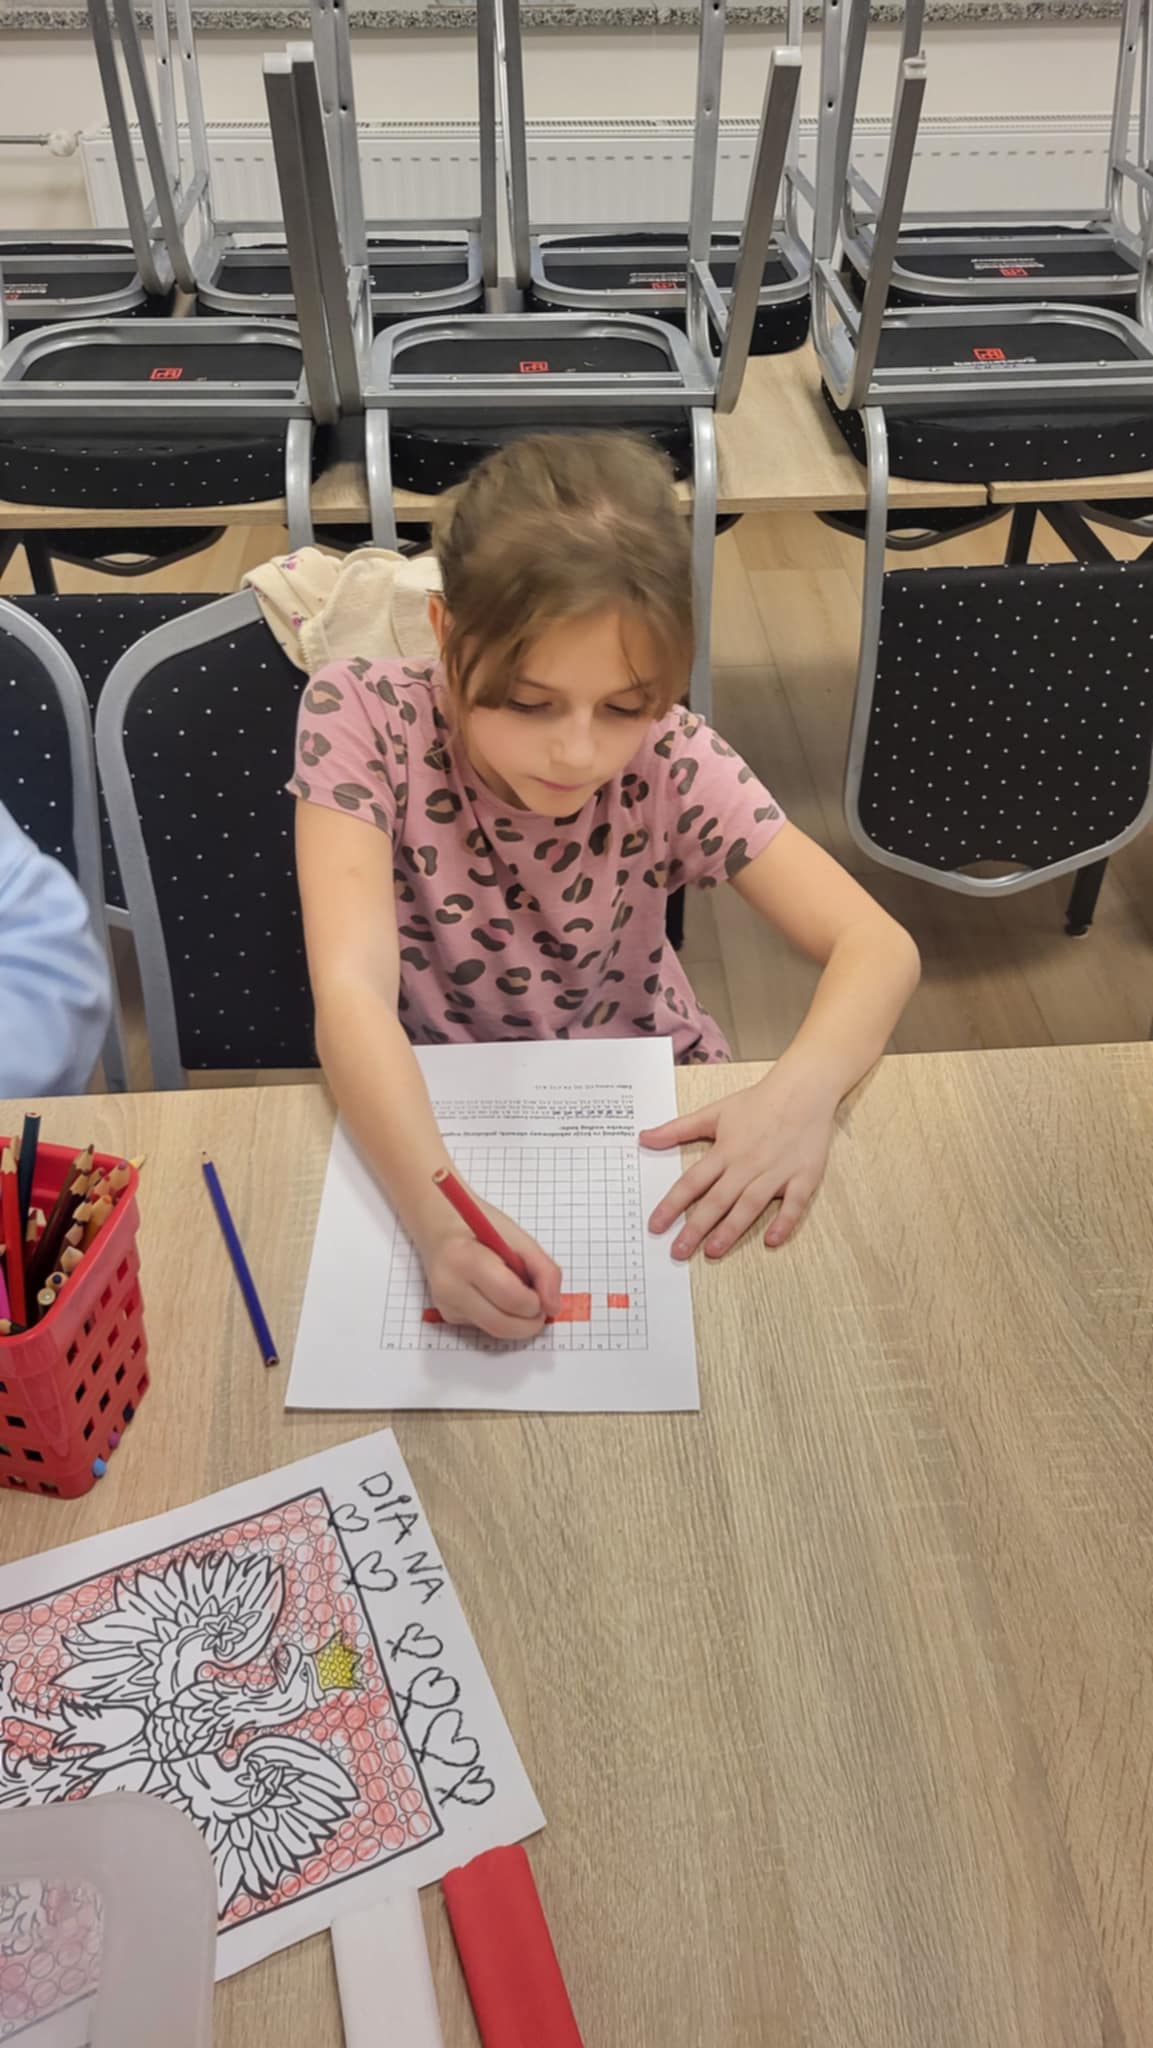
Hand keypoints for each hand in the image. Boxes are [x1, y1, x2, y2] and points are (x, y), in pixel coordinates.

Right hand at [416, 1196, 562, 1341]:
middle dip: (530, 1322)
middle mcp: (449, 1286)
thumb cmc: (482, 1227)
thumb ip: (544, 1271)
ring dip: (517, 1321)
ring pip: (495, 1330)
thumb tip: (553, 1307)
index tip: (541, 1292)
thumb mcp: (519, 1238)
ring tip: (517, 1294)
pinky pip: (485, 1326)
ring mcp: (445, 1304)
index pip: (510, 1297)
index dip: (535, 1302)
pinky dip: (501, 1316)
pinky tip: (495, 1294)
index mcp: (466, 1258)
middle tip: (539, 1306)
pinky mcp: (447, 1316)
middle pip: (501, 1324)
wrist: (440, 1228)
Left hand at [640, 1072, 834, 1259]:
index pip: (692, 1182)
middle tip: (679, 1251)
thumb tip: (644, 1138)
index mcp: (725, 1150)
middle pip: (717, 1200)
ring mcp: (776, 1171)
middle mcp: (748, 1164)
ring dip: (731, 1229)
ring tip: (713, 1251)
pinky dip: (784, 1222)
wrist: (803, 1089)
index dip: (672, 1205)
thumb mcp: (714, 1112)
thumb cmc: (759, 1102)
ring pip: (750, 1205)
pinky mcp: (804, 1176)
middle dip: (696, 1227)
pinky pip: (794, 1203)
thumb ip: (678, 1129)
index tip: (656, 1226)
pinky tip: (771, 1240)